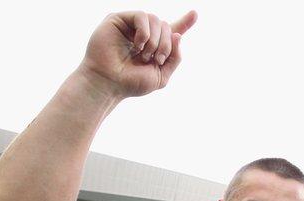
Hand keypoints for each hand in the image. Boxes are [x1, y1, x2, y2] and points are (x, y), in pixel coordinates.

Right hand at [77, 10, 196, 98]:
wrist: (109, 83)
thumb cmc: (131, 83)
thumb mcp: (160, 75)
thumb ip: (175, 58)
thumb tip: (178, 35)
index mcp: (154, 47)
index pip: (172, 32)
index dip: (184, 22)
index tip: (195, 14)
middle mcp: (143, 34)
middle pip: (167, 27)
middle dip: (167, 44)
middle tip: (156, 60)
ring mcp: (130, 26)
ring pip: (156, 20)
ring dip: (156, 40)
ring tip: (144, 55)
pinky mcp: (119, 19)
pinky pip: (142, 16)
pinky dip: (144, 32)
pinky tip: (137, 46)